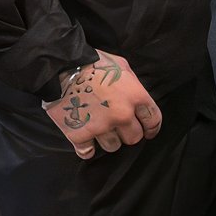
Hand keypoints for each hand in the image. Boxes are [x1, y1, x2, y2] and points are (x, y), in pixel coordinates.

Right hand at [43, 50, 163, 157]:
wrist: (62, 67)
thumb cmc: (94, 63)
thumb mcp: (122, 66)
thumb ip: (133, 84)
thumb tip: (135, 97)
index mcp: (135, 96)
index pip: (153, 120)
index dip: (151, 128)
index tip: (148, 132)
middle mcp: (122, 115)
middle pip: (134, 138)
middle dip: (127, 134)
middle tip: (118, 127)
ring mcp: (101, 126)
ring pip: (113, 147)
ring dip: (107, 140)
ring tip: (100, 129)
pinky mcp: (80, 134)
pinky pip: (87, 152)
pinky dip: (87, 149)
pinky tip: (86, 144)